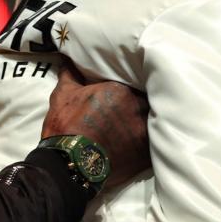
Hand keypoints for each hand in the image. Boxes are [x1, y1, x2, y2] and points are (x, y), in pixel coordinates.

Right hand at [42, 62, 150, 185]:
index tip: (126, 92)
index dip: (133, 86)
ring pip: (155, 120)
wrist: (70, 163)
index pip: (137, 81)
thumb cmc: (67, 125)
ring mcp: (145, 131)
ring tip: (139, 125)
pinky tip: (144, 143)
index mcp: (121, 90)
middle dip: (143, 102)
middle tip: (133, 108)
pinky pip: (156, 144)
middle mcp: (138, 107)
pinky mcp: (146, 153)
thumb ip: (71, 73)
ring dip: (149, 120)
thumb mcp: (64, 94)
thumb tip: (68, 58)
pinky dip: (152, 142)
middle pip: (148, 100)